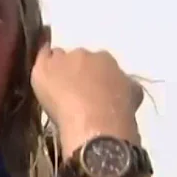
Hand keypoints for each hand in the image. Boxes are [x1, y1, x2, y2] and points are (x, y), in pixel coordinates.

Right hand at [30, 27, 142, 156]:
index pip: (66, 55)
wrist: (94, 125)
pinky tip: (112, 113)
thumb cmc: (62, 99)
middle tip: (75, 97)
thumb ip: (44, 58)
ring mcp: (121, 74)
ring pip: (110, 76)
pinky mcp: (135, 92)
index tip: (58, 84)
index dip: (61, 69)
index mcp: (77, 51)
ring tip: (94, 108)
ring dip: (103, 86)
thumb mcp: (40, 74)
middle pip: (90, 64)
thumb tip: (50, 51)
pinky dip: (122, 99)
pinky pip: (128, 92)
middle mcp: (100, 57)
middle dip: (84, 75)